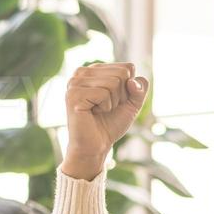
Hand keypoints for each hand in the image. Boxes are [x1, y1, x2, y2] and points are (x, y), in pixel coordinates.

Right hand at [60, 62, 148, 179]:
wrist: (96, 146)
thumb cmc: (111, 124)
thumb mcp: (133, 104)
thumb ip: (139, 89)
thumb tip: (132, 80)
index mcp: (95, 69)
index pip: (127, 67)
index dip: (129, 89)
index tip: (115, 101)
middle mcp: (83, 72)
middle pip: (122, 73)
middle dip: (121, 96)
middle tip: (106, 108)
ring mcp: (76, 81)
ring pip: (114, 82)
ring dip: (113, 102)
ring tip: (99, 110)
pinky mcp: (74, 94)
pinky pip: (104, 93)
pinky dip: (105, 107)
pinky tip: (93, 112)